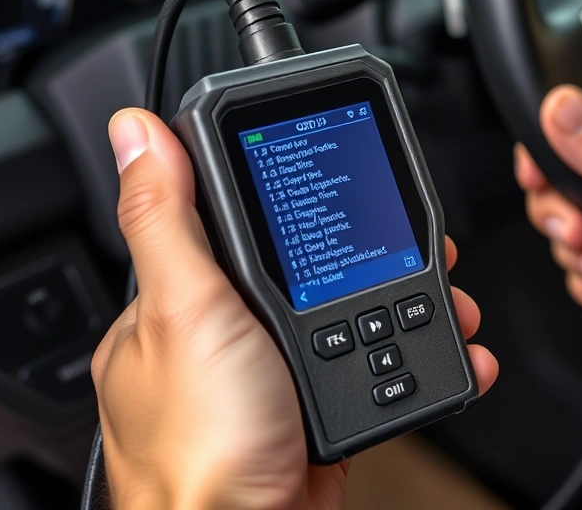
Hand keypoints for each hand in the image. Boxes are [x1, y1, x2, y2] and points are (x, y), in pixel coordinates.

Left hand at [92, 109, 498, 509]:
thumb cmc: (201, 447)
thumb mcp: (185, 311)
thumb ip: (167, 218)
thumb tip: (136, 133)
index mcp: (182, 302)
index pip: (239, 221)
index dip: (297, 196)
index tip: (347, 178)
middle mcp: (225, 336)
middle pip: (310, 266)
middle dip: (372, 252)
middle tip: (418, 244)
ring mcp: (272, 377)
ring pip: (350, 316)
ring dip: (409, 304)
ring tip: (446, 297)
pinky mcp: (314, 414)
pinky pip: (373, 369)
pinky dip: (416, 360)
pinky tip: (446, 351)